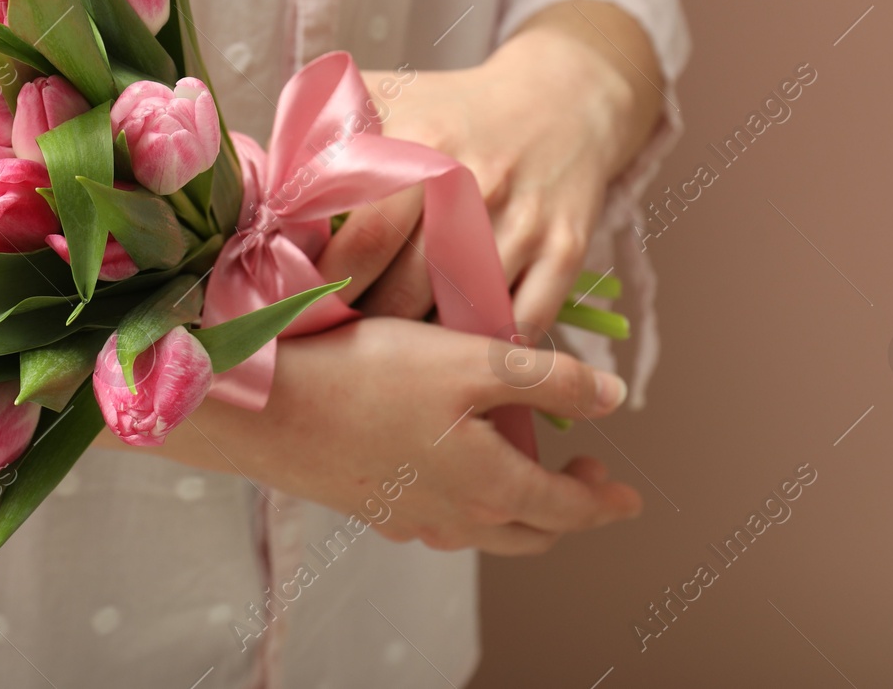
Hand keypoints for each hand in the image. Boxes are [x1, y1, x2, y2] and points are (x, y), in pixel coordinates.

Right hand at [113, 317, 641, 554]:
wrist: (264, 406)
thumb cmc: (368, 373)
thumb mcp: (472, 359)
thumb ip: (548, 379)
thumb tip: (612, 398)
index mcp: (488, 486)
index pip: (567, 509)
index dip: (605, 502)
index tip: (628, 495)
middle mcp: (452, 517)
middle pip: (529, 533)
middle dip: (567, 511)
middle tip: (587, 481)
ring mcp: (406, 519)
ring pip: (480, 531)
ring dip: (514, 510)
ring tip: (521, 468)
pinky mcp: (367, 507)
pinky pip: (433, 520)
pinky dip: (463, 504)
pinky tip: (448, 470)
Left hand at [317, 0, 664, 333]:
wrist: (560, 98)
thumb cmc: (449, 110)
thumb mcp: (381, 98)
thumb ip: (312, 139)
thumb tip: (251, 201)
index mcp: (425, 144)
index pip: (363, 238)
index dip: (323, 287)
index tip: (293, 313)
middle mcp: (479, 183)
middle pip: (407, 289)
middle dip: (361, 328)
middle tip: (328, 348)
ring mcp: (527, 221)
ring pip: (461, 318)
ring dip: (417, 350)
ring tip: (379, 362)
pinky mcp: (567, 251)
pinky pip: (520, 327)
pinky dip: (483, 351)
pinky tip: (449, 358)